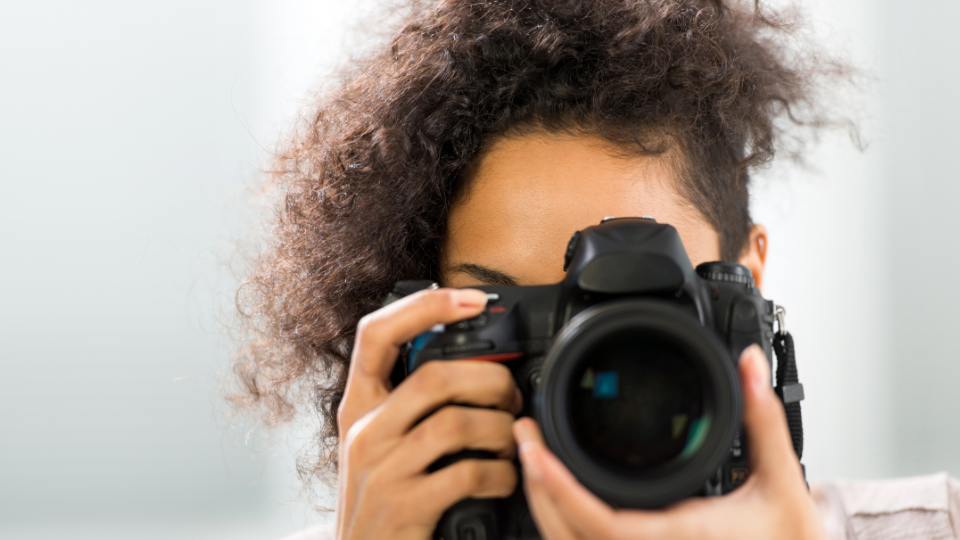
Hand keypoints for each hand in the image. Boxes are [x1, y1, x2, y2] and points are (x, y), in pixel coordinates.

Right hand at [335, 287, 521, 539]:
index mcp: (357, 407)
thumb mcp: (381, 446)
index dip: (424, 307)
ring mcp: (378, 470)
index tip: (471, 299)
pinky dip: (499, 474)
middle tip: (513, 398)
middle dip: (490, 381)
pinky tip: (504, 479)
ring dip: (499, 430)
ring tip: (512, 442)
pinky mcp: (402, 506)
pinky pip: (465, 473)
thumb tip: (472, 368)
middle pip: (433, 377)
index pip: (375, 334)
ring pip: (455, 423)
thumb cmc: (383, 502)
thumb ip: (408, 408)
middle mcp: (361, 432)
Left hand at [514, 344, 825, 539]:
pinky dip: (566, 522)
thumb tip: (748, 363)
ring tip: (536, 457)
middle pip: (568, 537)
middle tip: (526, 437)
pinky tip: (562, 492)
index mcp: (677, 536)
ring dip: (547, 506)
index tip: (536, 451)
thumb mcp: (782, 479)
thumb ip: (761, 418)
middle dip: (537, 487)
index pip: (601, 521)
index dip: (560, 489)